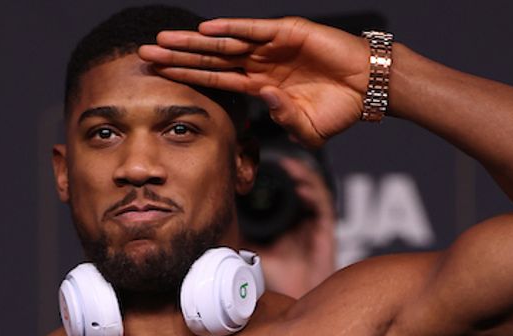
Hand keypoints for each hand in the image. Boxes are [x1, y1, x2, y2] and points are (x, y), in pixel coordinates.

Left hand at [138, 17, 370, 146]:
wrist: (368, 88)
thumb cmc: (340, 109)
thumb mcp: (308, 129)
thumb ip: (284, 122)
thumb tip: (265, 100)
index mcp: (261, 86)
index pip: (216, 80)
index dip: (188, 78)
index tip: (159, 79)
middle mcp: (260, 63)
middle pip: (211, 60)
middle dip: (178, 58)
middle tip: (144, 55)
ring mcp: (272, 47)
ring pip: (225, 44)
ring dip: (194, 43)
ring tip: (163, 41)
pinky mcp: (289, 33)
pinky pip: (256, 31)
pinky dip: (233, 30)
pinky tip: (207, 31)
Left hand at [243, 157, 336, 297]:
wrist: (295, 302)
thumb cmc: (276, 281)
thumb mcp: (250, 252)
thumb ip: (239, 237)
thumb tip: (216, 223)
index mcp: (285, 226)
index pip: (282, 196)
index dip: (276, 180)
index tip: (261, 167)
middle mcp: (301, 223)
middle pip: (300, 189)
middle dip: (291, 173)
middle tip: (277, 160)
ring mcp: (313, 226)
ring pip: (313, 193)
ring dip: (303, 177)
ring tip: (290, 166)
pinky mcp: (325, 233)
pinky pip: (324, 207)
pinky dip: (315, 194)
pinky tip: (302, 188)